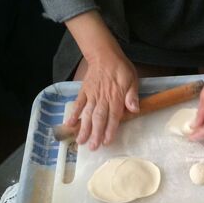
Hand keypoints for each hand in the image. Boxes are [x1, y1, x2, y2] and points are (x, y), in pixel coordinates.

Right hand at [64, 10, 139, 149]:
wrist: (104, 54)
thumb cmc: (121, 69)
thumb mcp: (132, 80)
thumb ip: (132, 95)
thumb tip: (134, 109)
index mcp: (115, 97)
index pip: (113, 117)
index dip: (110, 130)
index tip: (106, 142)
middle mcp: (102, 98)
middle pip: (98, 119)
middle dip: (95, 134)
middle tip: (92, 148)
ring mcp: (92, 95)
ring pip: (87, 114)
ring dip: (84, 128)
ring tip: (80, 141)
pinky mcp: (84, 91)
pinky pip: (78, 104)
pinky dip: (73, 114)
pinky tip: (69, 124)